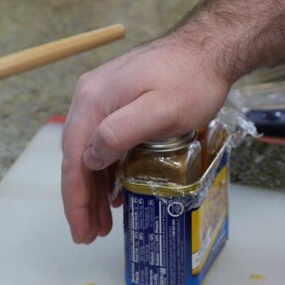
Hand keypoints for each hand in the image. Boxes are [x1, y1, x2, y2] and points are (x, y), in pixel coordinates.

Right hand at [61, 36, 230, 242]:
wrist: (210, 48)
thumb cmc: (191, 81)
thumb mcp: (160, 111)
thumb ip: (120, 132)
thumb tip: (89, 158)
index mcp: (93, 101)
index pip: (74, 160)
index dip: (75, 200)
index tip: (81, 231)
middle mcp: (90, 98)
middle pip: (78, 158)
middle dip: (82, 201)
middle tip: (90, 235)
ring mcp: (104, 98)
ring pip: (91, 153)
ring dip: (94, 189)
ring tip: (102, 223)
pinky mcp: (119, 101)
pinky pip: (105, 142)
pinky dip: (107, 171)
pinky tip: (115, 191)